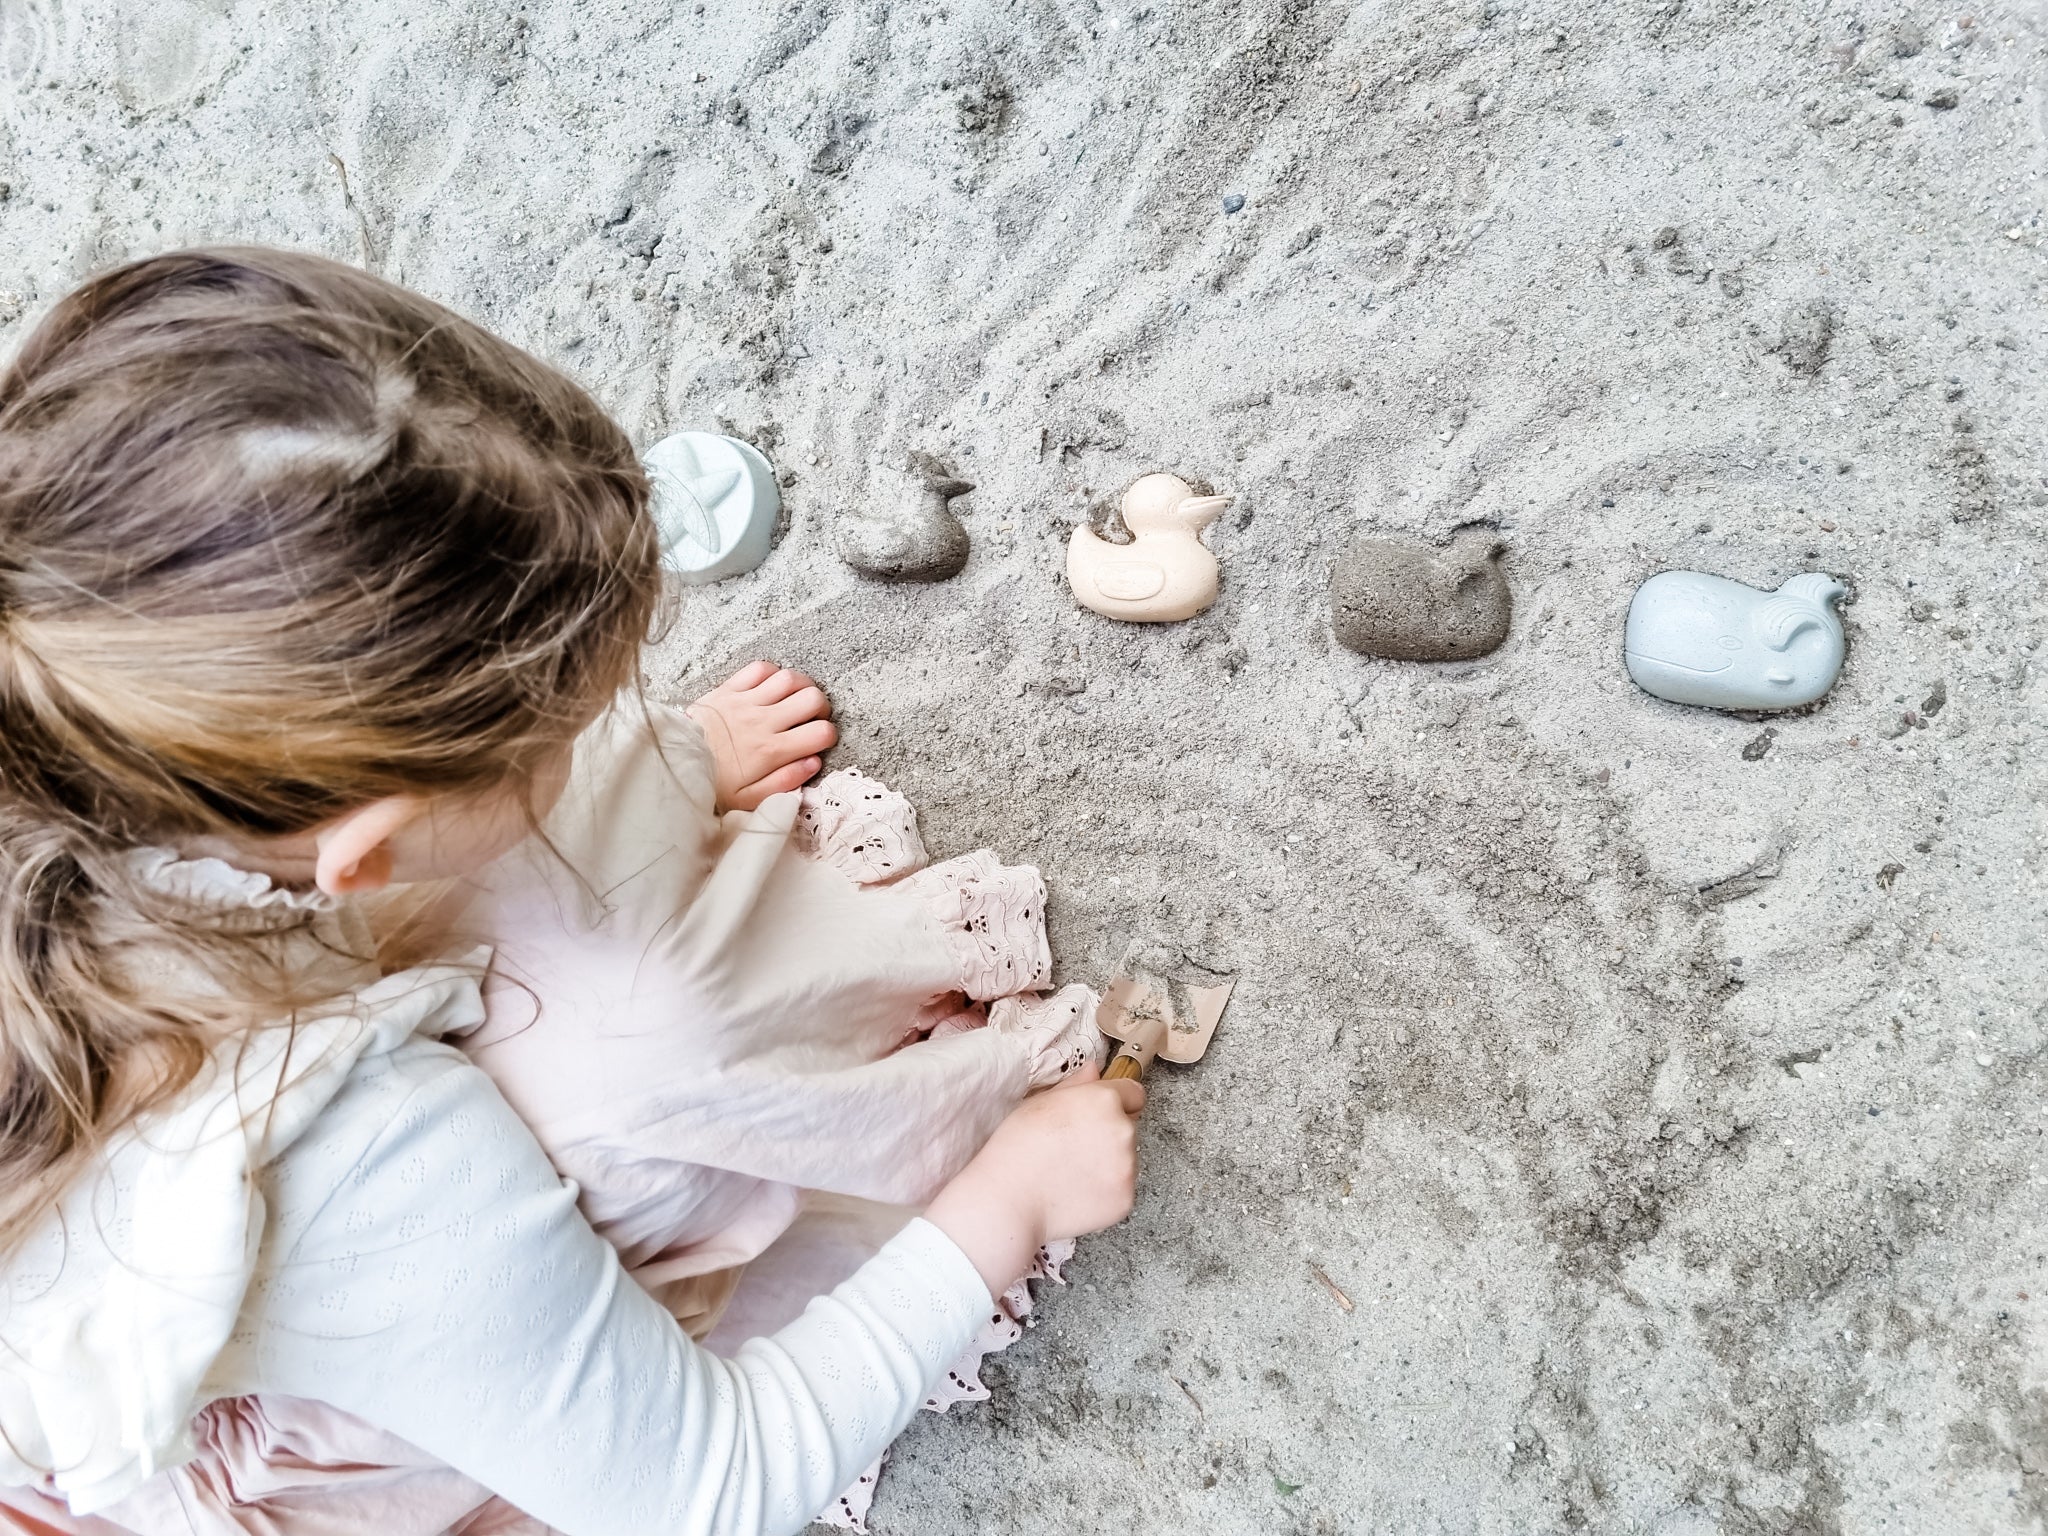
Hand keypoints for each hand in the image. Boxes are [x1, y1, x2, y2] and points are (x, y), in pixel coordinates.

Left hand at [685, 661, 836, 810]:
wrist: (674, 763)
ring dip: (802, 686)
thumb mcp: (749, 799)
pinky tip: (772, 686)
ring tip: (797, 698)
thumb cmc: (713, 784)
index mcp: (771, 751)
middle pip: (812, 698)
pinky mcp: (729, 689)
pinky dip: (773, 672)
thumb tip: (813, 762)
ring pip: (790, 678)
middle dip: (821, 708)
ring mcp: (745, 702)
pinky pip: (759, 668)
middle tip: (813, 718)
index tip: (820, 740)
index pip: (820, 733)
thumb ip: (785, 782)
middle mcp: (763, 722)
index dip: (829, 735)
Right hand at [923, 1065, 1144, 1297]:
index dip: (1116, 1102)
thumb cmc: (1017, 1147)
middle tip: (1074, 1147)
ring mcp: (1128, 1167)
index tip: (1098, 1115)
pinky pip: (1121, 1188)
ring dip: (1108, 1162)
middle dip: (1108, 1133)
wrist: (1010, 1199)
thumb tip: (1095, 1071)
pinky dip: (1104, 1191)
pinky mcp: (1126, 1198)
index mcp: (1104, 1101)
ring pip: (1126, 1159)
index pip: (1134, 1094)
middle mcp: (1124, 1131)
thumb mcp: (1041, 1102)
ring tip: (1070, 1172)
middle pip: (1128, 1126)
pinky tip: (1076, 1192)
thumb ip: (1076, 1084)